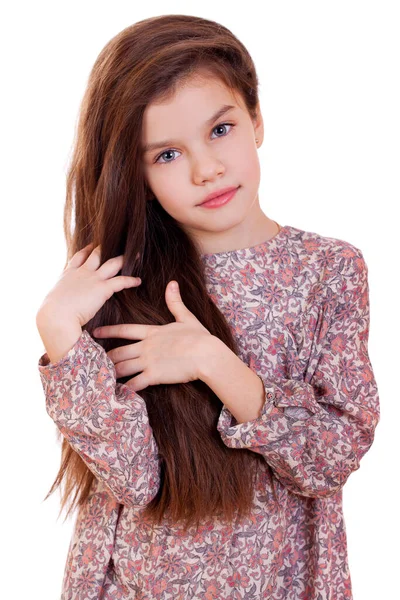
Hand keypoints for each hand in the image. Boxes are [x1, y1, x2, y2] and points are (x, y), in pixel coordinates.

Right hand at [36, 243, 141, 326]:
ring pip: (112, 263)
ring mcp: (93, 279)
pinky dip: (131, 280)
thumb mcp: (54, 301)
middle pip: (97, 254)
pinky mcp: (102, 288)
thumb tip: (57, 308)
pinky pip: (121, 281)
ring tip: (135, 255)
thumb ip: (60, 300)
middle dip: (107, 248)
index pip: (79, 257)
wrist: (56, 316)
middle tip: (117, 241)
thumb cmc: (52, 314)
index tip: (93, 245)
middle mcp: (81, 272)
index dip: (87, 249)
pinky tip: (138, 280)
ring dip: (124, 259)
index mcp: (68, 274)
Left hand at [93, 280, 213, 391]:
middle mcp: (146, 346)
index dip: (109, 331)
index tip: (95, 332)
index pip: (125, 330)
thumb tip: (172, 283)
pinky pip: (134, 384)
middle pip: (119, 352)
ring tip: (101, 378)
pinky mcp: (154, 375)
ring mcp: (148, 361)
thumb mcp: (186, 317)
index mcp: (152, 332)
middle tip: (94, 361)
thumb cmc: (199, 337)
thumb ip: (176, 302)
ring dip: (112, 373)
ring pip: (122, 368)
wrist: (207, 354)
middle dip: (106, 357)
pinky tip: (116, 393)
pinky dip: (124, 389)